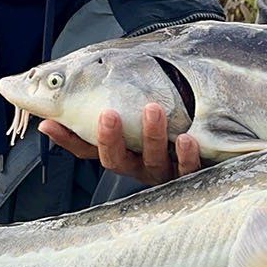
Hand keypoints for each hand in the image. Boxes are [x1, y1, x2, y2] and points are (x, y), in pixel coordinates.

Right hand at [39, 103, 200, 186]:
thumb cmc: (171, 119)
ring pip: (154, 162)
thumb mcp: (138, 111)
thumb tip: (70, 93)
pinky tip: (188, 139)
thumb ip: (111, 103)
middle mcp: (139, 164)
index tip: (50, 123)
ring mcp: (165, 170)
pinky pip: (188, 170)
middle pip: (118, 159)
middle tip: (109, 113)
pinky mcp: (192, 173)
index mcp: (123, 151)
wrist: (216, 135)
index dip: (68, 139)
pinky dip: (187, 156)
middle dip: (111, 138)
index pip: (87, 148)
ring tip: (154, 110)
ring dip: (152, 137)